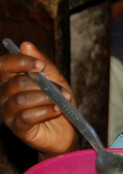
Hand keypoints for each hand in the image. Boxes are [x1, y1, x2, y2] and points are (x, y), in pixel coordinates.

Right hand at [0, 41, 77, 155]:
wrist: (66, 129)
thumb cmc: (57, 101)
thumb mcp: (55, 78)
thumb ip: (42, 63)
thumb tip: (25, 44)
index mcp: (10, 80)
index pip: (3, 65)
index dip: (19, 62)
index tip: (40, 65)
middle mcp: (3, 95)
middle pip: (15, 83)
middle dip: (43, 85)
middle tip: (62, 90)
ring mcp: (7, 113)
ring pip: (21, 100)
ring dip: (46, 98)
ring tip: (61, 101)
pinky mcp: (17, 128)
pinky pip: (26, 117)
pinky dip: (45, 111)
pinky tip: (56, 110)